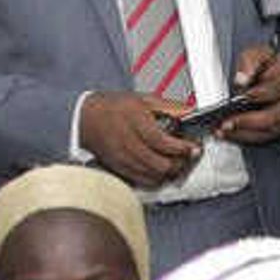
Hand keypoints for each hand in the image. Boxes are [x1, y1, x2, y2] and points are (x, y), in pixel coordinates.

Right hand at [76, 91, 203, 185]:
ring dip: (170, 171)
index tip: (193, 147)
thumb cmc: (114, 107)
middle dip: (179, 162)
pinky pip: (144, 180)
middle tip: (186, 155)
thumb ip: (169, 107)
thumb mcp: (143, 99)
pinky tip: (161, 168)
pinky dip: (157, 177)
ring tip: (176, 161)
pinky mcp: (119, 168)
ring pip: (154, 175)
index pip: (162, 142)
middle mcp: (126, 141)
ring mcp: (122, 157)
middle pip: (160, 163)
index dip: (182, 147)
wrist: (86, 117)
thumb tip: (190, 112)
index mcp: (133, 120)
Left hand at [218, 47, 279, 144]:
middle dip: (248, 122)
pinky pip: (271, 138)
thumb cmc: (269, 65)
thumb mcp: (258, 54)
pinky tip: (235, 135)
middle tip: (226, 123)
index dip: (256, 95)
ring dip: (246, 134)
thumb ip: (249, 63)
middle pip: (274, 118)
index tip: (238, 99)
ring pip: (272, 132)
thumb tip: (242, 81)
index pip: (274, 91)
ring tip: (224, 131)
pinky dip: (252, 138)